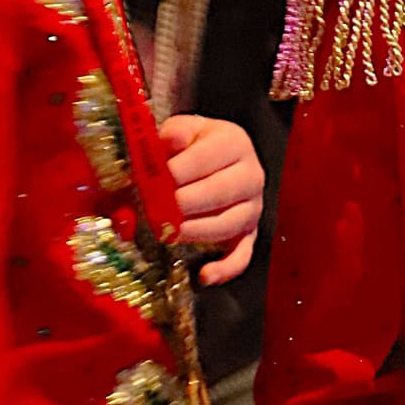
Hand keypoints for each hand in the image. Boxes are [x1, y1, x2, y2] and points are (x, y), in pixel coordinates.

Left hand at [160, 115, 263, 285]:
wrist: (216, 155)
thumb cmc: (194, 145)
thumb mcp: (183, 129)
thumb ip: (174, 133)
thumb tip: (169, 142)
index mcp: (235, 143)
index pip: (206, 158)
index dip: (176, 171)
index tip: (151, 181)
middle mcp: (251, 175)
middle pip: (219, 193)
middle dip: (182, 203)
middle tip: (155, 209)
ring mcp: (253, 207)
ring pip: (228, 225)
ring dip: (195, 231)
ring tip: (168, 232)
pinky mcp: (249, 233)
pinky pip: (243, 255)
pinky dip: (225, 268)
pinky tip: (204, 275)